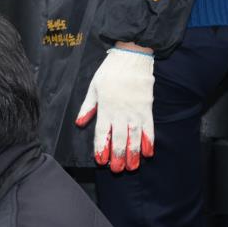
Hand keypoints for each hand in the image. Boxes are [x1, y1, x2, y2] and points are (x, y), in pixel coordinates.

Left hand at [75, 47, 155, 171]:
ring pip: (134, 136)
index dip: (101, 147)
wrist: (132, 56)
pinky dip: (148, 140)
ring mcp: (135, 110)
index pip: (102, 132)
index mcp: (105, 107)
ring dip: (133, 153)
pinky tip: (148, 152)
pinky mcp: (147, 107)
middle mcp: (120, 111)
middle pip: (118, 138)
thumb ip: (87, 107)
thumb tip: (79, 123)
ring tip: (132, 167)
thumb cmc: (110, 71)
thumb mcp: (93, 87)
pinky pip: (148, 127)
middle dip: (118, 155)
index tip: (101, 161)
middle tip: (117, 170)